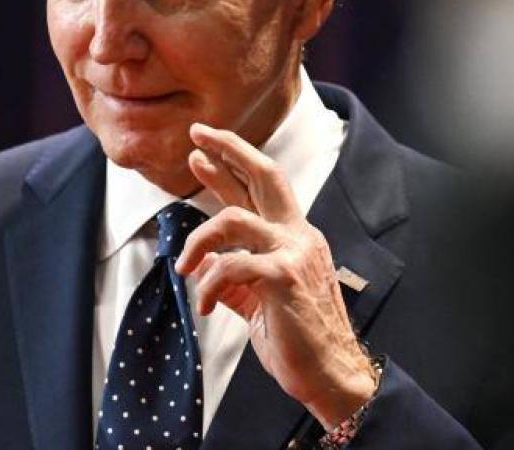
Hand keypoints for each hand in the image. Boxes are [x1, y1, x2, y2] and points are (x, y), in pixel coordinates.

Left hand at [174, 123, 375, 428]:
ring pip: (233, 220)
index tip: (199, 151)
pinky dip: (208, 285)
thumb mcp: (255, 301)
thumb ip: (231, 277)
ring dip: (197, 240)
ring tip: (182, 266)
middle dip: (229, 150)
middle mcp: (297, 236)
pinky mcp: (285, 277)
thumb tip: (202, 263)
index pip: (259, 190)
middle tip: (196, 138)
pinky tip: (203, 305)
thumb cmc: (296, 340)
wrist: (331, 375)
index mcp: (292, 238)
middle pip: (265, 175)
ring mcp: (294, 253)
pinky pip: (230, 266)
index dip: (229, 165)